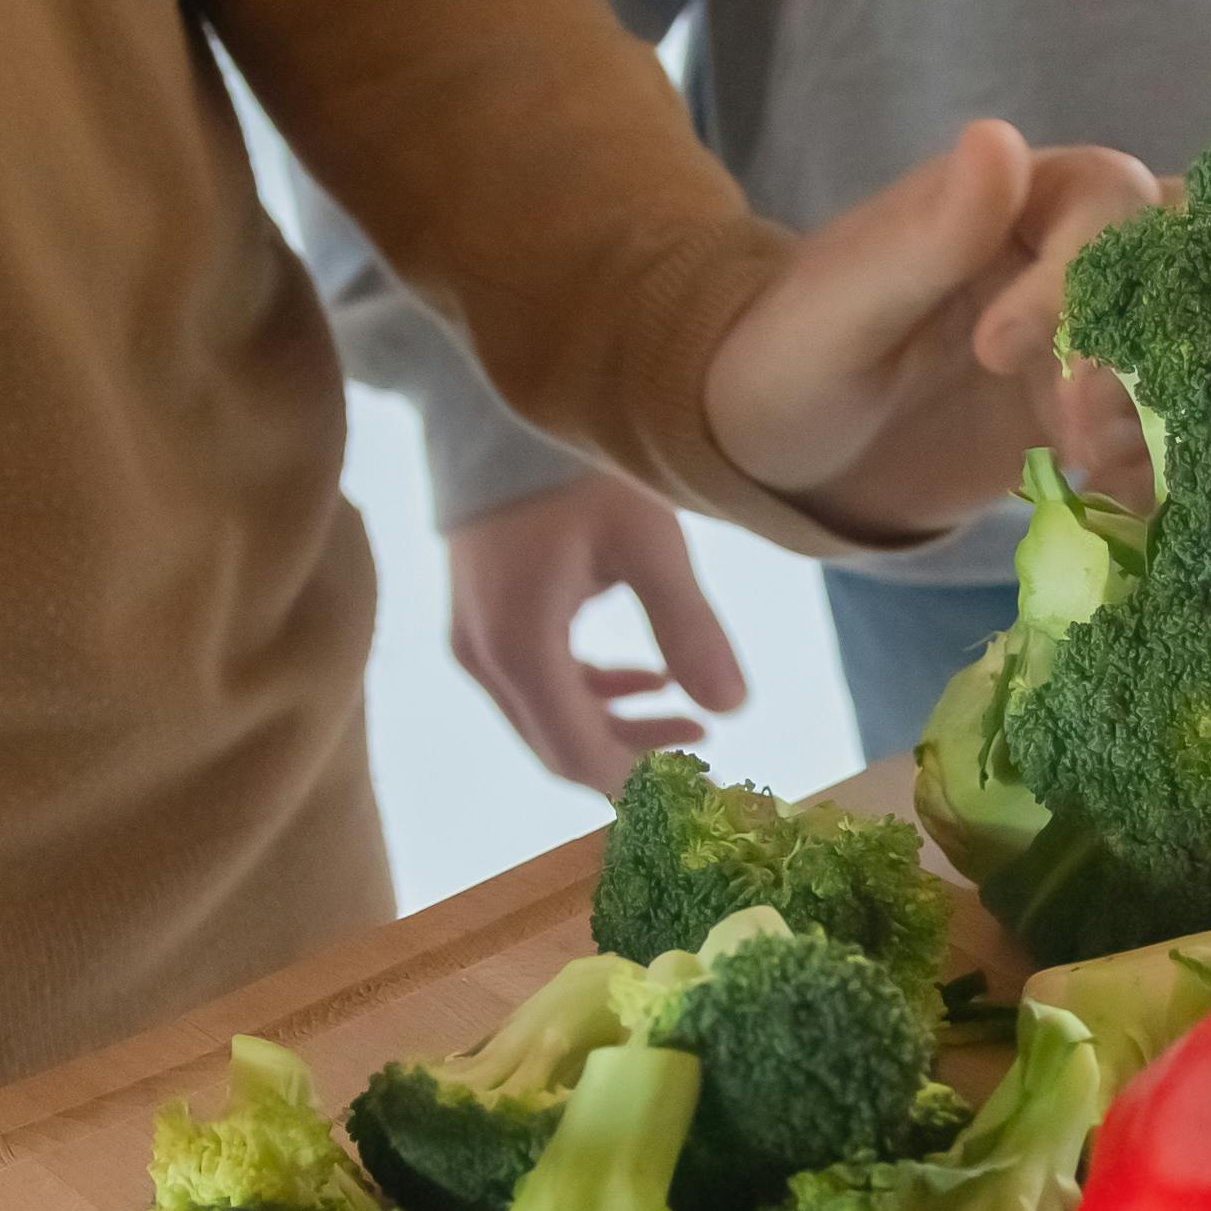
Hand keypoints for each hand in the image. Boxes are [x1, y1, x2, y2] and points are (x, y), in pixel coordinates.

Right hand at [446, 477, 751, 793]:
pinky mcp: (483, 620)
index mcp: (522, 648)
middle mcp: (487, 657)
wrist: (496, 411)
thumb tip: (733, 709)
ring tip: (693, 723)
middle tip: (708, 765)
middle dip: (635, 765)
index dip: (640, 788)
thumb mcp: (646, 542)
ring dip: (619, 730)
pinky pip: (537, 684)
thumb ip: (688, 628)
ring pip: (550, 719)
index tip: (700, 800)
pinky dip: (592, 696)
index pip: (579, 754)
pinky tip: (648, 681)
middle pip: (561, 747)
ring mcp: (477, 640)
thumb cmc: (574, 468)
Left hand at [702, 117, 1165, 541]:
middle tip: (1080, 432)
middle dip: (1148, 351)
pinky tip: (1118, 507)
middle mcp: (1071, 254)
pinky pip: (1157, 431)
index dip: (1080, 272)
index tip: (997, 350)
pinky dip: (1158, 468)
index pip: (1107, 200)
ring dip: (1164, 415)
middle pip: (1175, 272)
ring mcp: (1090, 337)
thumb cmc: (790, 353)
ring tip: (1097, 475)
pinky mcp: (1089, 413)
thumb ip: (931, 236)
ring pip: (1182, 353)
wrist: (778, 447)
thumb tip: (998, 139)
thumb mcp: (845, 301)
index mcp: (1014, 195)